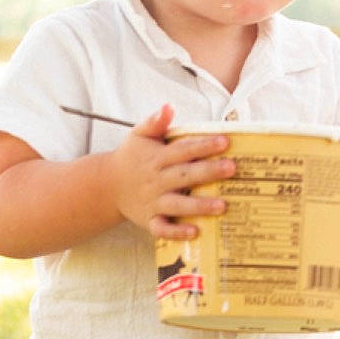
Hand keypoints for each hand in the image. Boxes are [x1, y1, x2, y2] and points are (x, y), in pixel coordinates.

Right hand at [111, 103, 235, 239]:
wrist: (107, 186)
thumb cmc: (131, 157)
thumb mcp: (139, 135)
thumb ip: (155, 122)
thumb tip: (169, 106)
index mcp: (157, 158)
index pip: (183, 150)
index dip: (203, 145)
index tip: (225, 142)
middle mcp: (157, 180)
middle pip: (185, 175)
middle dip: (208, 172)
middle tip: (232, 168)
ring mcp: (154, 202)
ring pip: (178, 204)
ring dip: (199, 205)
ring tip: (222, 206)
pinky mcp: (150, 220)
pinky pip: (163, 228)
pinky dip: (177, 232)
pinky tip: (195, 232)